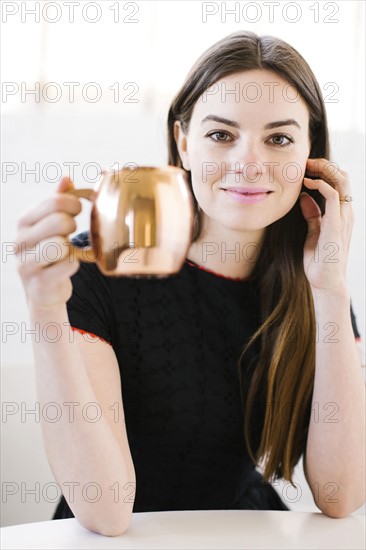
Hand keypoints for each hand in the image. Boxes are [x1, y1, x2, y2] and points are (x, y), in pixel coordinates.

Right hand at [15, 177, 81, 309]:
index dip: (74, 204)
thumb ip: (57, 202)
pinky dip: (73, 265)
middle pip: (60, 221)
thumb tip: (66, 178)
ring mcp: (26, 263)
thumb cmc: (50, 252)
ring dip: (71, 249)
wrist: (44, 290)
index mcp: (24, 221)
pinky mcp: (38, 283)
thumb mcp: (50, 225)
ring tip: (65, 252)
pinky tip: (66, 267)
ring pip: (61, 245)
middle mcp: (20, 241)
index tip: (77, 211)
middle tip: (71, 235)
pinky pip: (67, 265)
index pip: (55, 202)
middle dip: (73, 227)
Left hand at [299, 158, 353, 294]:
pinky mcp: (336, 225)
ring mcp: (343, 218)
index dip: (325, 171)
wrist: (326, 283)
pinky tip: (308, 182)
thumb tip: (304, 197)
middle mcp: (345, 213)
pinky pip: (333, 196)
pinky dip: (322, 184)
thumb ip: (311, 214)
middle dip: (326, 165)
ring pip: (342, 182)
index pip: (339, 183)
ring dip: (325, 169)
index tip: (306, 167)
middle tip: (307, 162)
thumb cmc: (319, 261)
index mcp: (341, 214)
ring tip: (308, 166)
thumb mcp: (312, 232)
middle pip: (343, 177)